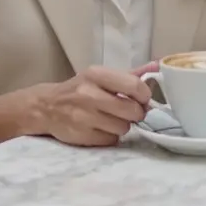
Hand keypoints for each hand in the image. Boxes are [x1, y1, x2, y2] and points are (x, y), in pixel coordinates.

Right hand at [23, 65, 153, 146]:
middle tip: (130, 111)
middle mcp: (89, 94)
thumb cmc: (80, 89)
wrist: (46, 107)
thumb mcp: (101, 76)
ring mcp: (84, 116)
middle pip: (132, 110)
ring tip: (112, 119)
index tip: (142, 99)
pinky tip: (102, 128)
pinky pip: (111, 140)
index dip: (144, 96)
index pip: (134, 86)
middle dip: (136, 113)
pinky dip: (111, 136)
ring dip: (123, 125)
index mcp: (96, 74)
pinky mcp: (82, 136)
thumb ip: (130, 74)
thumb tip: (159, 65)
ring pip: (124, 127)